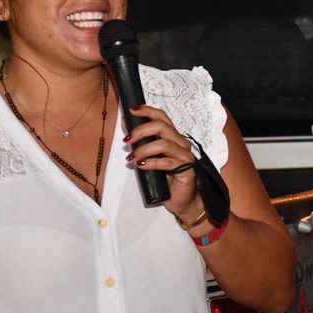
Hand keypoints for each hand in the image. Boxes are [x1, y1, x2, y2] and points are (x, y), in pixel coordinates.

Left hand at [124, 104, 202, 219]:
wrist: (182, 202)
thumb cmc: (166, 180)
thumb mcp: (150, 158)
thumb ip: (142, 143)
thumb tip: (126, 125)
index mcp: (174, 138)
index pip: (162, 118)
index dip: (148, 111)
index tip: (132, 110)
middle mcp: (182, 144)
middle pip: (162, 127)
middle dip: (141, 131)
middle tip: (127, 140)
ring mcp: (186, 156)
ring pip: (164, 144)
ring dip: (144, 149)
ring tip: (131, 158)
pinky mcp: (187, 170)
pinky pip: (167, 162)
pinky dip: (152, 163)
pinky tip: (141, 165)